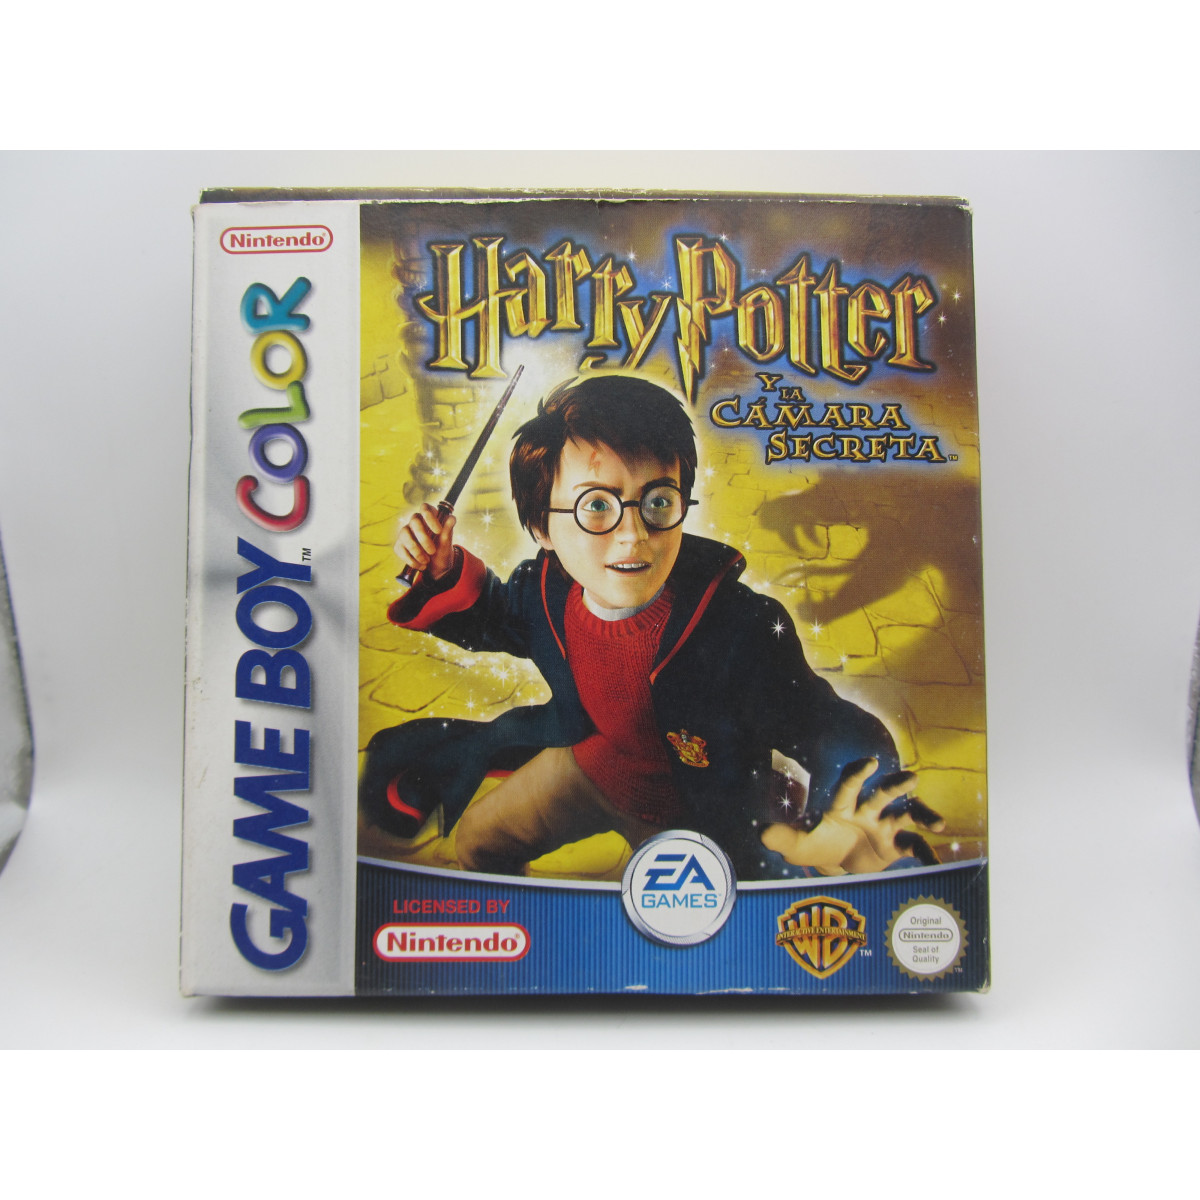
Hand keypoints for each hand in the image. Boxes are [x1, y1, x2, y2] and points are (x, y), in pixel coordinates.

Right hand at [394, 504, 456, 579]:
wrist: (436, 567)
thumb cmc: (442, 550)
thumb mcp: (446, 542)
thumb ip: (448, 530)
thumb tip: (452, 518)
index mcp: (428, 518)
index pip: (425, 508)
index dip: (430, 517)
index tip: (438, 531)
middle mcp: (415, 523)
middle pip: (414, 522)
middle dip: (423, 538)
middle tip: (432, 551)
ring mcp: (405, 533)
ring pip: (404, 534)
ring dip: (416, 550)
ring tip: (426, 561)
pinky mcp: (400, 545)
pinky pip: (401, 549)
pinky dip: (411, 560)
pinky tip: (420, 565)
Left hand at [761, 758, 943, 873]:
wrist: (833, 866)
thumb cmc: (815, 848)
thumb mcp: (798, 846)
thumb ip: (783, 837)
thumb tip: (762, 832)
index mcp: (842, 806)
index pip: (850, 786)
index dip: (859, 773)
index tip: (871, 763)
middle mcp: (866, 811)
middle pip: (883, 794)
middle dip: (897, 786)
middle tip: (913, 779)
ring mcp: (884, 827)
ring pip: (907, 815)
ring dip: (923, 815)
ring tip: (938, 823)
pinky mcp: (896, 846)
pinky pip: (915, 847)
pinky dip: (927, 854)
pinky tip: (936, 863)